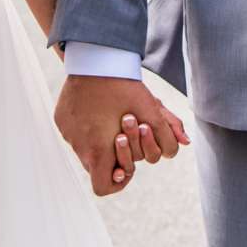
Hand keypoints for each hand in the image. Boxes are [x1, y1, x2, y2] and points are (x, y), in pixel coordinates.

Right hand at [53, 75, 188, 196]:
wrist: (95, 58)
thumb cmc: (126, 87)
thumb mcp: (152, 109)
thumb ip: (168, 132)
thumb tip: (185, 143)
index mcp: (98, 152)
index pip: (103, 187)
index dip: (118, 182)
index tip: (127, 166)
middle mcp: (78, 147)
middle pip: (98, 166)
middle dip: (116, 153)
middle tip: (125, 130)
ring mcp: (67, 133)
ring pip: (86, 148)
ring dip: (101, 138)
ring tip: (113, 114)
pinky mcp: (61, 119)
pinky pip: (75, 131)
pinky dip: (87, 125)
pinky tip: (98, 105)